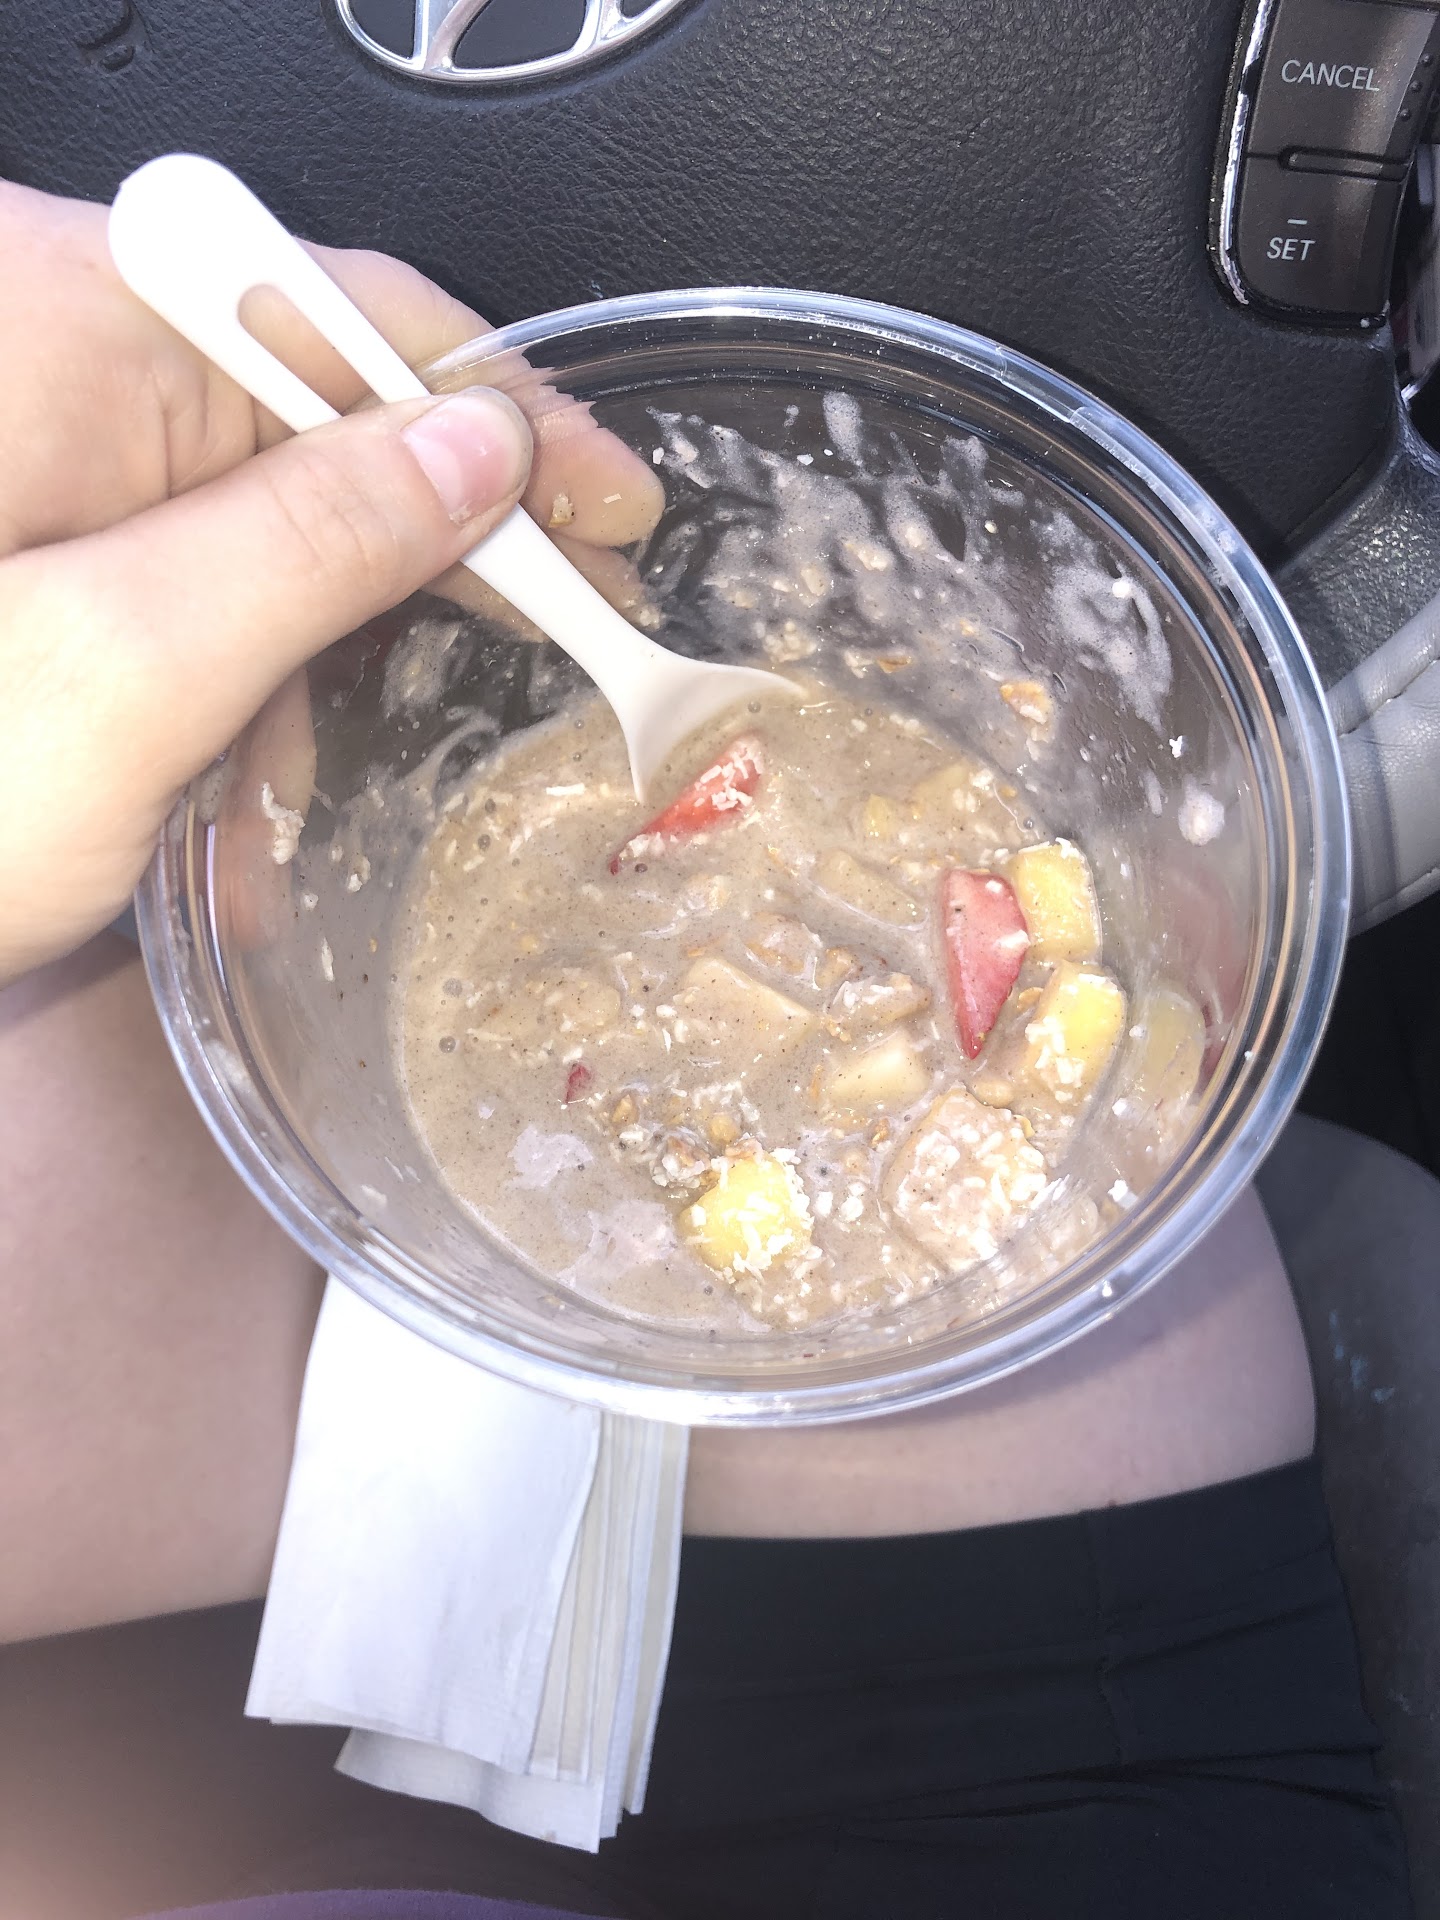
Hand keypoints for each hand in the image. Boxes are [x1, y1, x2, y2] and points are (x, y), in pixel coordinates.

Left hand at [0, 182, 662, 982]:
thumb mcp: (124, 676)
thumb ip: (319, 544)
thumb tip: (474, 455)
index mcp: (58, 320)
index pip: (348, 318)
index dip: (506, 418)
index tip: (610, 507)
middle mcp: (23, 344)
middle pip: (294, 402)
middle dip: (413, 543)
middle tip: (543, 624)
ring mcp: (2, 438)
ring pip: (223, 500)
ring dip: (292, 648)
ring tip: (292, 795)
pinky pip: (141, 556)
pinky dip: (200, 669)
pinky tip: (210, 780)